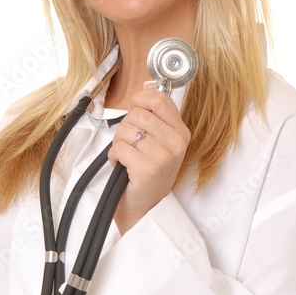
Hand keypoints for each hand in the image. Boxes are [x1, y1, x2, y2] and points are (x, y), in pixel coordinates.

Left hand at [108, 86, 190, 233]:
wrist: (145, 207)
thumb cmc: (149, 173)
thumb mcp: (160, 142)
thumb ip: (154, 115)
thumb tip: (147, 86)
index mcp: (181, 132)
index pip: (160, 99)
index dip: (140, 100)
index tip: (135, 108)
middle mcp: (176, 143)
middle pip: (137, 114)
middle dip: (126, 128)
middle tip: (131, 145)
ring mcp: (163, 156)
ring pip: (126, 130)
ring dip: (119, 143)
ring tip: (128, 157)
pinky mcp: (147, 168)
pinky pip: (119, 147)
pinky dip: (114, 156)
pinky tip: (122, 166)